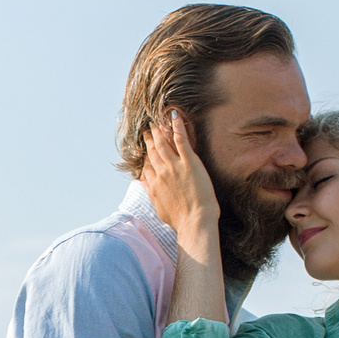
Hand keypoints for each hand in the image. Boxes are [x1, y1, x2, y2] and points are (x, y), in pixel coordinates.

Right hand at [141, 108, 218, 240]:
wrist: (194, 221)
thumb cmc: (181, 220)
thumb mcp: (160, 208)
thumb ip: (152, 194)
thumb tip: (144, 184)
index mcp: (154, 186)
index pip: (147, 167)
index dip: (146, 156)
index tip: (145, 149)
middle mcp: (161, 173)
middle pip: (153, 152)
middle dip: (149, 139)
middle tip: (147, 130)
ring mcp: (174, 166)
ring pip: (163, 144)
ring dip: (159, 131)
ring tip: (156, 122)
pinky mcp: (189, 162)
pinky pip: (181, 140)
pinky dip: (177, 126)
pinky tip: (175, 115)